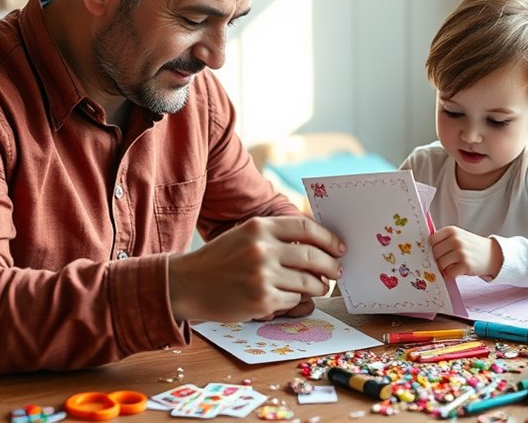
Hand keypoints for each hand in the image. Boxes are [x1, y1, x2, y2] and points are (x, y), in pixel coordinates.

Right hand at [168, 216, 344, 322]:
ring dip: (318, 286)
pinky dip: (295, 300)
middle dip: (331, 266)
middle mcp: (262, 249)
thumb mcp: (245, 235)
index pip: (306, 228)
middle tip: (337, 271)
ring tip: (320, 287)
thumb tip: (317, 245)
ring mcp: (262, 276)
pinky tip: (289, 297)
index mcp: (259, 227)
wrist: (188, 284)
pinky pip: (292, 300)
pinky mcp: (262, 301)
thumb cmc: (219, 259)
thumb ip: (276, 236)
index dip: (328, 238)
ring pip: (307, 282)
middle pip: (313, 257)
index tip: (340, 247)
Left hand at [429, 226, 502, 278]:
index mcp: (452, 230)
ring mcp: (461, 252)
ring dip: (444, 268)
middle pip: (435, 253)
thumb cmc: (472, 246)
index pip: (432, 240)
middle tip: (448, 261)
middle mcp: (456, 240)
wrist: (493, 254)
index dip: (434, 248)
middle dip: (438, 259)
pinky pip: (449, 273)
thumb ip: (443, 240)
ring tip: (453, 265)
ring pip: (440, 264)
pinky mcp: (466, 265)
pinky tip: (457, 271)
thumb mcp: (458, 236)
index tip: (439, 252)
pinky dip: (451, 274)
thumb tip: (425, 251)